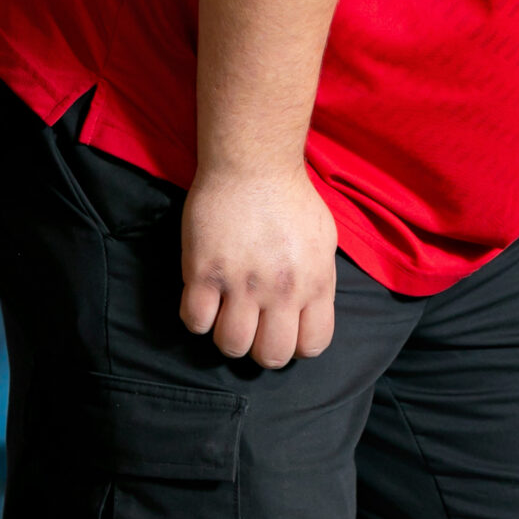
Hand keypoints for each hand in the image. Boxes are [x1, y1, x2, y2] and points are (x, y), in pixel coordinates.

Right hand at [180, 166, 338, 366]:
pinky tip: (203, 299)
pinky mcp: (204, 272)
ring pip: (231, 346)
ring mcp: (242, 283)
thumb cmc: (290, 198)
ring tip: (226, 315)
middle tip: (252, 329)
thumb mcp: (323, 241)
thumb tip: (308, 310)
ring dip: (227, 337)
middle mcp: (282, 290)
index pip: (313, 345)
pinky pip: (195, 321)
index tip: (283, 332)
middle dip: (261, 350)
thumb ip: (318, 281)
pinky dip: (197, 318)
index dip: (297, 346)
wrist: (253, 163)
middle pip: (271, 356)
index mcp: (316, 283)